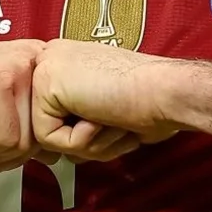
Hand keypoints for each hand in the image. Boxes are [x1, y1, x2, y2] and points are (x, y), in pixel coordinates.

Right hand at [0, 41, 43, 171]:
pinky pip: (7, 140)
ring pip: (28, 141)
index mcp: (36, 59)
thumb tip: (59, 154)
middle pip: (44, 133)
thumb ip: (28, 127)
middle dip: (10, 151)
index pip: (55, 119)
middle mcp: (32, 56)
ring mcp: (14, 66)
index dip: (25, 142)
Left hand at [30, 39, 186, 160]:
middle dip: (85, 142)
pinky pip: (48, 138)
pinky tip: (102, 117)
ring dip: (86, 143)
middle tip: (117, 126)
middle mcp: (54, 59)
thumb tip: (55, 152)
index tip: (112, 124)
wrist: (165, 91)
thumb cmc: (150, 102)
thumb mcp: (103, 112)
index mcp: (67, 63)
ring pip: (46, 136)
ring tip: (112, 120)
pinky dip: (79, 141)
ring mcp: (47, 67)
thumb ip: (77, 124)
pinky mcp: (46, 83)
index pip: (52, 116)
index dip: (81, 137)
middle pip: (47, 126)